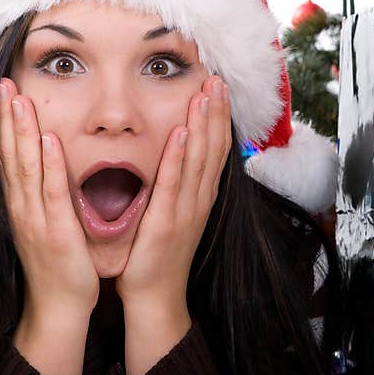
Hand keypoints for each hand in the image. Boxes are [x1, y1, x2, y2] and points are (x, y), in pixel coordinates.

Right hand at [0, 78, 99, 319]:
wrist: (61, 305)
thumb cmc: (60, 264)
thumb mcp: (48, 223)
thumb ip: (47, 194)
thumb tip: (49, 165)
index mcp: (23, 204)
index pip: (10, 156)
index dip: (5, 123)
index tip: (5, 91)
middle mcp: (23, 208)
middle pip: (11, 155)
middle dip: (7, 118)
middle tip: (4, 83)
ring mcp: (36, 220)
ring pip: (25, 168)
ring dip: (21, 133)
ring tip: (19, 100)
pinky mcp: (56, 232)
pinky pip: (51, 194)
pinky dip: (48, 167)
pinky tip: (47, 142)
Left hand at [116, 75, 231, 311]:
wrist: (154, 294)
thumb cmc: (158, 254)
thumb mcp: (173, 213)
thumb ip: (176, 185)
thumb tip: (175, 156)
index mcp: (200, 196)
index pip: (215, 149)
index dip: (219, 118)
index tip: (218, 89)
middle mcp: (199, 199)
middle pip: (213, 148)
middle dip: (216, 112)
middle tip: (217, 80)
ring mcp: (187, 210)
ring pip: (199, 160)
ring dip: (203, 125)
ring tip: (205, 95)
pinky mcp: (167, 222)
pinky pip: (174, 184)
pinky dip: (179, 157)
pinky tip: (180, 133)